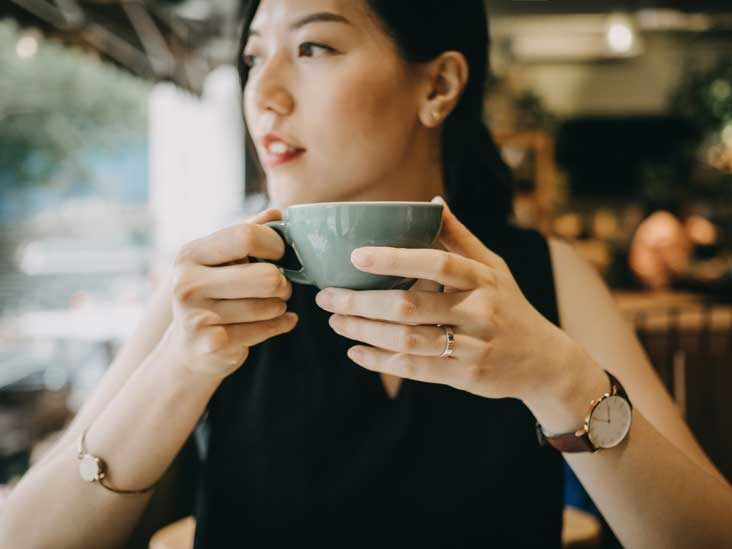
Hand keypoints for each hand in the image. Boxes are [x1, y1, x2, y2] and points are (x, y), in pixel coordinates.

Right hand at [166, 208, 297, 379]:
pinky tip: (281, 322)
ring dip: (279, 306)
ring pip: (269, 306)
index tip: (280, 254)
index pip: (246, 236)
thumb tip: (277, 212)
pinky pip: (266, 330)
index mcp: (191, 254)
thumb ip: (246, 233)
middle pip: (265, 276)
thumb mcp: (220, 260)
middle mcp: (187, 283)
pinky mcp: (212, 345)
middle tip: (281, 287)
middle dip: (283, 283)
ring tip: (272, 306)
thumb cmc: (211, 295)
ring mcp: (196, 317)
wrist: (187, 349)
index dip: (274, 244)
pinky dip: (280, 325)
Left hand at [315, 196, 578, 401]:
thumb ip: (460, 238)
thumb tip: (433, 202)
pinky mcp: (465, 376)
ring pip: (407, 340)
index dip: (395, 259)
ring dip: (364, 331)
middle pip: (410, 306)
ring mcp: (472, 346)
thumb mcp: (493, 268)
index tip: (356, 255)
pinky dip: (381, 362)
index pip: (436, 264)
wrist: (544, 361)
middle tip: (327, 297)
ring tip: (336, 320)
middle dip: (361, 302)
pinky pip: (415, 369)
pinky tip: (356, 352)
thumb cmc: (510, 305)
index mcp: (482, 279)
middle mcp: (478, 311)